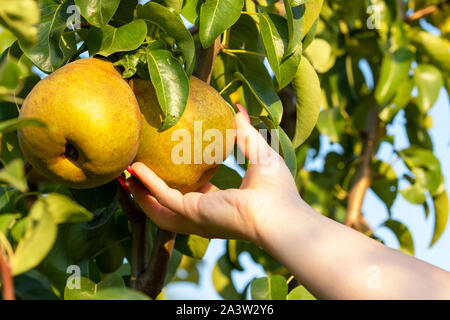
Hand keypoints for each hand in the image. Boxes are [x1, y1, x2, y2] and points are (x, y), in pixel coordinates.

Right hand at [124, 110, 305, 244]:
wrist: (281, 214)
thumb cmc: (276, 189)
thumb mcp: (257, 153)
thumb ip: (244, 133)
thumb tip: (238, 109)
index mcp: (218, 204)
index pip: (191, 194)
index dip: (175, 180)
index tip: (166, 163)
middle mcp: (202, 215)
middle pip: (166, 206)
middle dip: (147, 191)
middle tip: (133, 170)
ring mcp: (194, 218)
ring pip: (156, 207)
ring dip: (139, 191)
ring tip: (123, 171)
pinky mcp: (191, 214)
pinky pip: (163, 197)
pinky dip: (148, 184)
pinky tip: (135, 169)